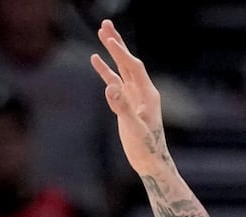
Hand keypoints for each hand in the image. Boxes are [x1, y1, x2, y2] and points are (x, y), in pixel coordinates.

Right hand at [91, 19, 172, 178]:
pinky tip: (95, 59)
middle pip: (128, 62)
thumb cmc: (145, 148)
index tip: (108, 39)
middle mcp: (143, 91)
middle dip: (117, 43)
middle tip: (106, 24)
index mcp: (148, 94)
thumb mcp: (134, 128)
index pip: (133, 67)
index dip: (120, 53)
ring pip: (121, 69)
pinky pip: (115, 82)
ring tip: (101, 33)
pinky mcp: (127, 103)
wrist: (150, 162)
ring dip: (112, 52)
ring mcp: (134, 96)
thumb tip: (110, 87)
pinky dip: (106, 70)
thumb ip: (122, 107)